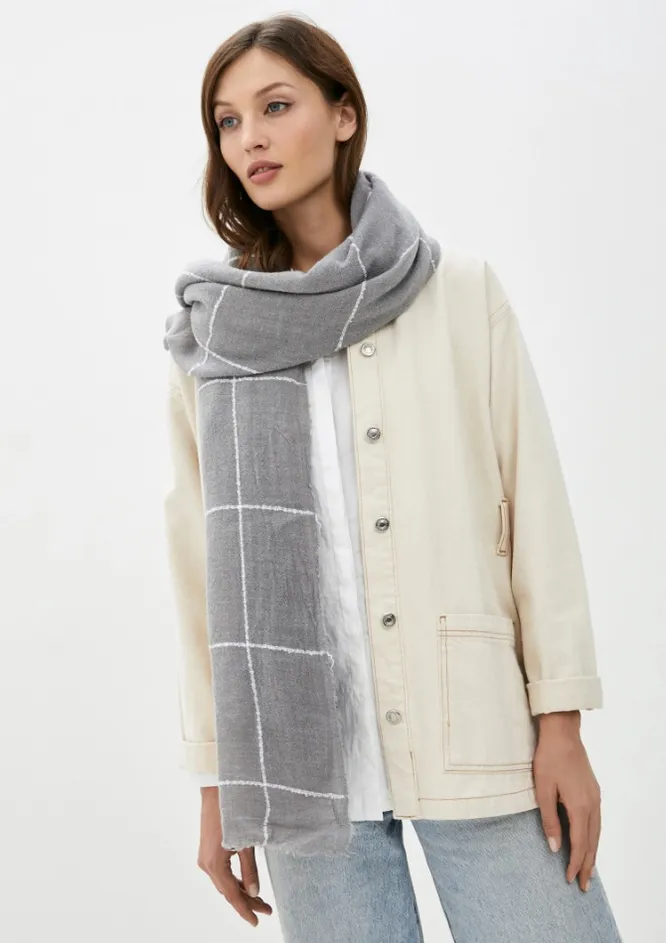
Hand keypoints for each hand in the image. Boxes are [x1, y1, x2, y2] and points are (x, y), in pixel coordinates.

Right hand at [197, 786, 272, 926]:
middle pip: (228, 890)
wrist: (216, 789)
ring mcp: (205, 857)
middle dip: (247, 901)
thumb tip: (255, 892)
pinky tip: (246, 883)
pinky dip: (234, 880)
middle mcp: (206, 864)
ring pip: (225, 882)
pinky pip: (221, 873)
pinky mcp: (207, 850)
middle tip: (267, 910)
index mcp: (214, 864)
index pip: (232, 895)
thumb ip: (250, 869)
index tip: (256, 922)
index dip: (245, 910)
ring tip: (260, 899)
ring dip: (241, 891)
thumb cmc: (233, 811)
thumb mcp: (246, 841)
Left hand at [533, 710, 600, 892]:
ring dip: (592, 852)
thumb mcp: (542, 789)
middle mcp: (592, 804)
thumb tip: (554, 846)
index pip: (580, 843)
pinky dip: (594, 837)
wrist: (562, 733)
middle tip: (584, 886)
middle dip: (588, 865)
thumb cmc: (548, 759)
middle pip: (592, 842)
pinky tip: (589, 841)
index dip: (575, 863)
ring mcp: (595, 797)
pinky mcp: (593, 791)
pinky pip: (597, 821)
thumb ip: (549, 820)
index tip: (570, 879)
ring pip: (597, 832)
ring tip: (588, 870)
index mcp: (579, 806)